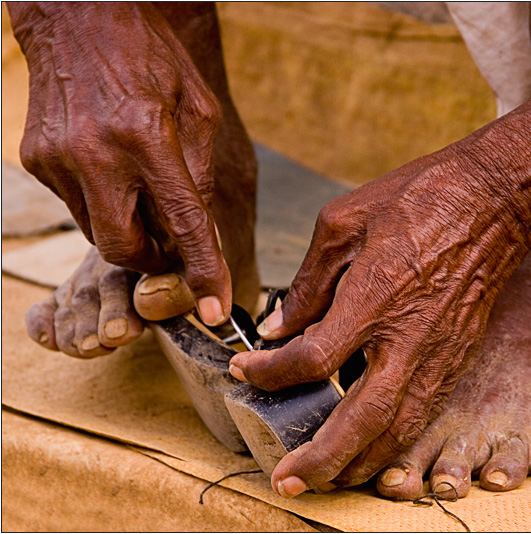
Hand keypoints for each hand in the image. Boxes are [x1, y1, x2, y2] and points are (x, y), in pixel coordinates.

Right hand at [8, 2, 230, 324]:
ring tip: (140, 190)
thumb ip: (199, 172)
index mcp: (147, 135)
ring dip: (127, 229)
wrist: (77, 16)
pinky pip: (76, 206)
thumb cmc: (150, 57)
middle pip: (126, 249)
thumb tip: (201, 232)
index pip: (182, 222)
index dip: (202, 271)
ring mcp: (58, 159)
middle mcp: (96, 152)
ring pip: (98, 232)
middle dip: (153, 259)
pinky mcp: (35, 160)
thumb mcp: (197, 108)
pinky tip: (111, 169)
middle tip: (170, 242)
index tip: (215, 309)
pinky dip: (102, 203)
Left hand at [229, 145, 530, 494]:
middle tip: (284, 479)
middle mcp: (408, 339)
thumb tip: (281, 327)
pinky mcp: (457, 358)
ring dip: (357, 463)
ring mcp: (438, 355)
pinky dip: (393, 444)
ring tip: (322, 477)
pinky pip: (422, 415)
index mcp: (374, 298)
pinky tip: (371, 450)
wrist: (494, 201)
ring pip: (396, 430)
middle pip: (359, 421)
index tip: (246, 371)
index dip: (270, 373)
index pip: (311, 359)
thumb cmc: (420, 200)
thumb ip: (308, 282)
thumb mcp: (344, 222)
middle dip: (319, 458)